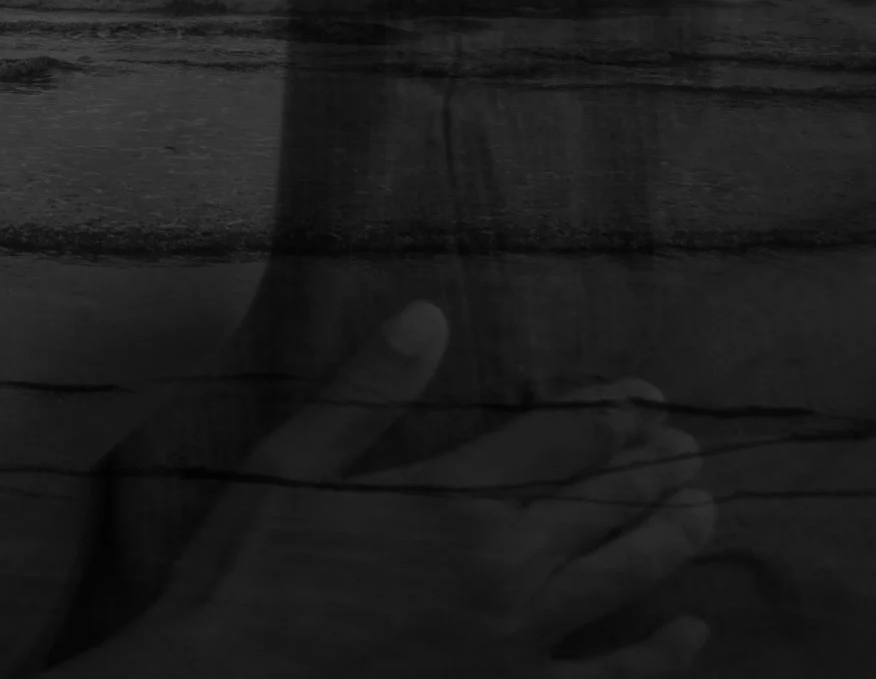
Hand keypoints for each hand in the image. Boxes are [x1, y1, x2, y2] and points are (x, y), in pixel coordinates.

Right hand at [139, 304, 713, 677]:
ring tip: (705, 508)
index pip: (557, 440)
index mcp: (451, 501)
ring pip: (617, 581)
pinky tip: (693, 632)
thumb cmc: (251, 569)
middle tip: (689, 444)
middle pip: (602, 505)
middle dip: (650, 468)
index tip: (648, 392)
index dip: (609, 411)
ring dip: (667, 541)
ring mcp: (513, 643)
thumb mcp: (291, 458)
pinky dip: (658, 659)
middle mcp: (501, 570)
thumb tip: (426, 313)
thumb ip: (368, 387)